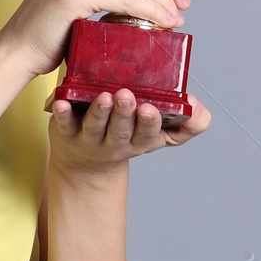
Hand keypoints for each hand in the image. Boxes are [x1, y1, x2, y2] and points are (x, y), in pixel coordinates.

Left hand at [48, 86, 212, 176]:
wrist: (85, 163)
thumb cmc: (128, 136)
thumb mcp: (161, 134)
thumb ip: (188, 123)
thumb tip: (198, 108)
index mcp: (139, 140)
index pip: (147, 134)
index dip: (149, 123)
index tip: (151, 109)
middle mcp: (115, 143)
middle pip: (120, 131)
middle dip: (125, 114)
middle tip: (127, 96)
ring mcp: (89, 139)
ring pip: (95, 127)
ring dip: (100, 112)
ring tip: (105, 96)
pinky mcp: (65, 133)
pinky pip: (63, 124)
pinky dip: (62, 114)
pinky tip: (62, 103)